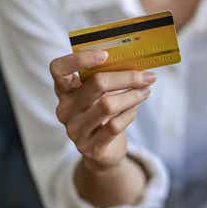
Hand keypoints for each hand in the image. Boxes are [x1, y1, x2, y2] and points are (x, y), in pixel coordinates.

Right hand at [50, 50, 155, 171]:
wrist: (102, 152)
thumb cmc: (103, 116)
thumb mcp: (100, 96)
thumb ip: (109, 80)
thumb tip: (138, 66)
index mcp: (64, 91)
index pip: (59, 69)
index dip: (79, 59)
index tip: (106, 54)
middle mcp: (65, 109)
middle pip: (96, 84)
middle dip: (127, 78)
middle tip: (147, 76)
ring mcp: (75, 130)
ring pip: (108, 105)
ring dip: (133, 96)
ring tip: (146, 92)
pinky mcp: (90, 147)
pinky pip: (114, 126)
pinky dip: (130, 114)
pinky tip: (135, 110)